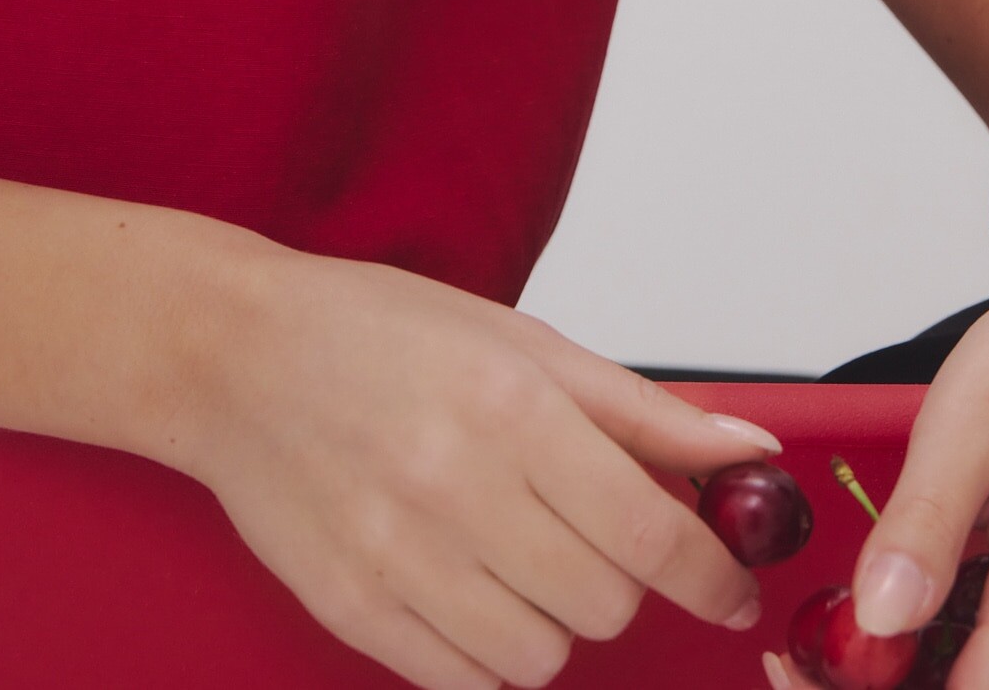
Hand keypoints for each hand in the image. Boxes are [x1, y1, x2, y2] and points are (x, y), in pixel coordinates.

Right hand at [174, 242, 779, 687]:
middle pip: (605, 601)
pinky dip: (490, 651)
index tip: (730, 587)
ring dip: (554, 618)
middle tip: (588, 533)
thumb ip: (643, 410)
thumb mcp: (522, 342)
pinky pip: (466, 682)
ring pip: (543, 655)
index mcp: (509, 405)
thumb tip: (750, 452)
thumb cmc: (381, 334)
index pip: (649, 530)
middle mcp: (455, 485)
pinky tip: (470, 587)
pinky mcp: (353, 609)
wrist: (238, 356)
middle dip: (621, 578)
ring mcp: (398, 556)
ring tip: (518, 555)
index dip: (711, 573)